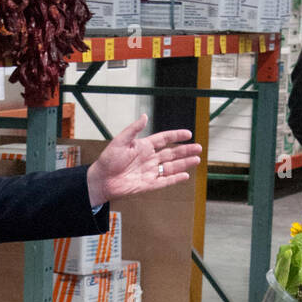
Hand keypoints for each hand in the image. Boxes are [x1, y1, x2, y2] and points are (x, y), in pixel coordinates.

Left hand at [87, 114, 202, 209]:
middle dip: (185, 151)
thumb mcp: (120, 141)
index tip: (188, 134)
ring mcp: (149, 172)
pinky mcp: (147, 185)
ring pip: (171, 167)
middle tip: (199, 148)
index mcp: (144, 146)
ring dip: (184, 164)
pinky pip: (164, 181)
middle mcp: (149, 158)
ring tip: (197, 160)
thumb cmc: (108, 160)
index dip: (176, 136)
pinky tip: (185, 176)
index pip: (164, 139)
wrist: (101, 180)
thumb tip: (146, 116)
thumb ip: (133, 130)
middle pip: (171, 153)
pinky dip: (174, 179)